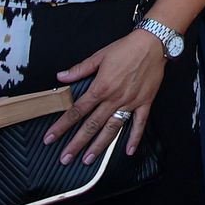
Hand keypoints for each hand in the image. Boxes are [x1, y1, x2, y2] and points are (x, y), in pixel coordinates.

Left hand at [46, 30, 166, 163]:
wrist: (152, 43)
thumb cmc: (126, 48)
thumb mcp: (99, 56)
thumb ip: (79, 69)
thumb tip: (61, 76)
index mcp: (101, 87)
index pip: (77, 110)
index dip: (62, 125)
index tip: (51, 137)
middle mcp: (114, 98)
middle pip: (91, 125)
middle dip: (76, 143)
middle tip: (65, 158)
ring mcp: (130, 103)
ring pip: (112, 129)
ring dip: (99, 146)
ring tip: (88, 160)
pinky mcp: (144, 103)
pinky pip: (139, 124)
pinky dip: (134, 138)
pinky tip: (128, 151)